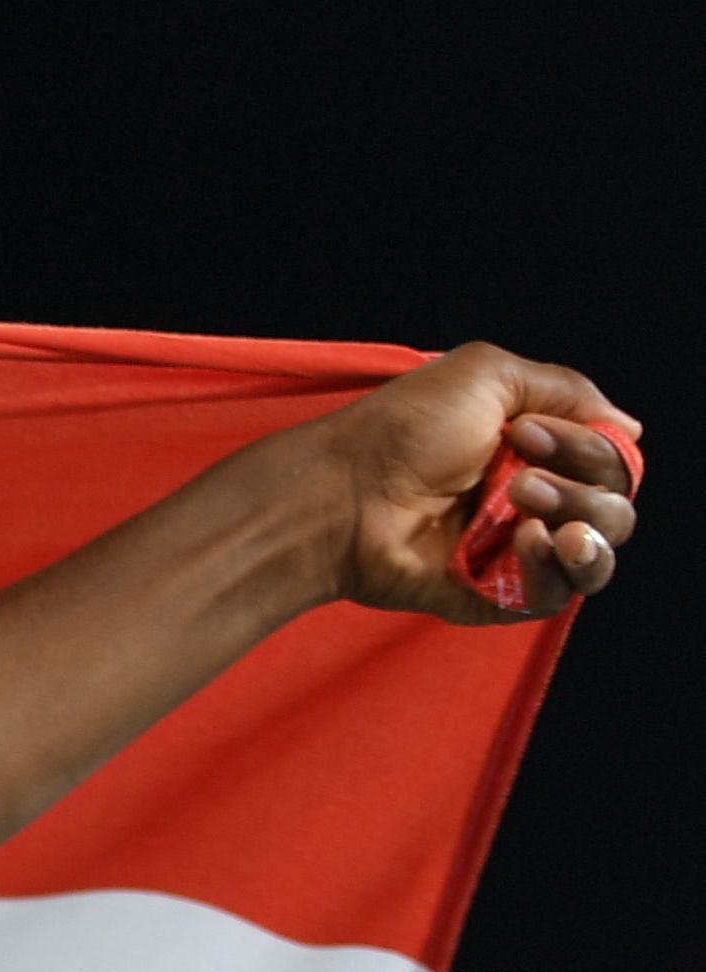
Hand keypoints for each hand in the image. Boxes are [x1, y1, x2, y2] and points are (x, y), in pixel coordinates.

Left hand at [307, 340, 642, 623]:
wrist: (343, 492)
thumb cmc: (401, 430)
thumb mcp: (487, 376)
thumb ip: (566, 389)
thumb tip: (629, 428)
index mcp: (538, 452)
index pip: (612, 460)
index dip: (589, 445)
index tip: (527, 432)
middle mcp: (534, 502)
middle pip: (615, 506)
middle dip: (584, 484)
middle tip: (520, 475)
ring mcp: (516, 552)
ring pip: (597, 553)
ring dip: (581, 524)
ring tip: (524, 508)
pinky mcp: (497, 596)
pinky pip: (560, 595)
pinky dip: (556, 568)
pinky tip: (528, 543)